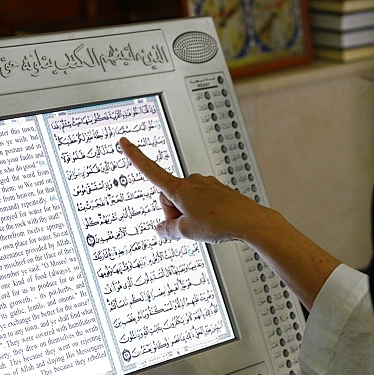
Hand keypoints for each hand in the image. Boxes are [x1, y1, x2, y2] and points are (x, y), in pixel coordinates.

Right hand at [119, 137, 273, 243]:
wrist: (249, 221)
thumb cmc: (220, 222)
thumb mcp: (187, 232)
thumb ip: (168, 230)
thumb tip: (161, 230)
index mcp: (179, 189)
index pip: (151, 171)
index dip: (135, 156)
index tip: (124, 142)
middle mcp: (192, 182)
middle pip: (169, 196)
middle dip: (173, 212)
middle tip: (187, 227)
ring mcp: (206, 185)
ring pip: (186, 200)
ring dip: (189, 214)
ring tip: (205, 226)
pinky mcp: (218, 191)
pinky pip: (201, 201)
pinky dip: (202, 212)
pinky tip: (215, 222)